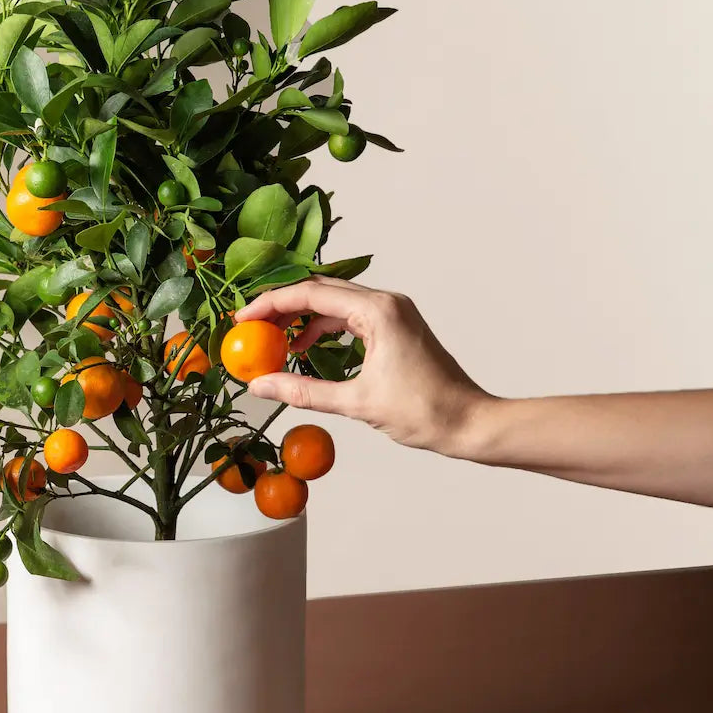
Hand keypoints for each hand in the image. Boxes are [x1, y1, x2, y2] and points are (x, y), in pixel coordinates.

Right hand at [236, 277, 491, 455]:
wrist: (470, 422)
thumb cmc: (425, 411)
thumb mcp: (356, 403)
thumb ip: (303, 391)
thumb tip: (260, 385)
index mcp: (378, 311)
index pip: (310, 294)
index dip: (270, 304)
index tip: (242, 320)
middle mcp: (386, 302)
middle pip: (319, 290)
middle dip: (281, 307)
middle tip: (250, 327)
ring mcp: (393, 312)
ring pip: (333, 302)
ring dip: (301, 318)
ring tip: (273, 341)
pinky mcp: (395, 326)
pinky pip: (349, 316)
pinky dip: (322, 328)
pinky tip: (305, 348)